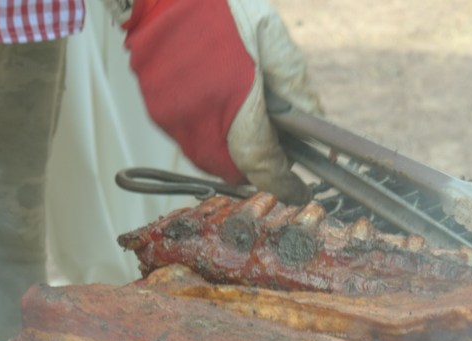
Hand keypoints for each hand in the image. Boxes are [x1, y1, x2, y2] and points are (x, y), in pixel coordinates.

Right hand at [119, 0, 321, 203]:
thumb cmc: (216, 7)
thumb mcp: (270, 37)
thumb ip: (294, 85)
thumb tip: (314, 123)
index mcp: (235, 105)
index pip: (263, 166)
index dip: (284, 184)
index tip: (299, 191)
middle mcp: (200, 122)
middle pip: (236, 169)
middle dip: (259, 166)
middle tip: (278, 150)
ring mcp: (174, 121)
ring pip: (211, 159)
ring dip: (234, 152)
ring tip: (248, 124)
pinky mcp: (158, 113)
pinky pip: (190, 140)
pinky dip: (211, 135)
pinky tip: (222, 109)